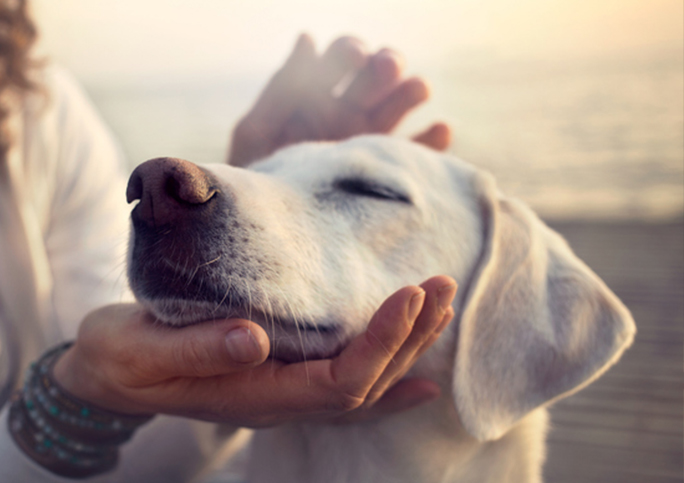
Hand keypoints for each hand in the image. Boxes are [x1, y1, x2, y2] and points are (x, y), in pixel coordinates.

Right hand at [52, 276, 455, 427]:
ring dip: (405, 347)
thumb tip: (254, 338)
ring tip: (440, 305)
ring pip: (361, 384)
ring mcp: (280, 394)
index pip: (338, 381)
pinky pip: (343, 386)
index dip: (380, 343)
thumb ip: (196, 349)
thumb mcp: (142, 350)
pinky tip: (420, 376)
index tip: (409, 294)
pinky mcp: (276, 376)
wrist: (105, 375)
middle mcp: (277, 401)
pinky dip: (387, 378)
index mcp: (253, 396)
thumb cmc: (120, 358)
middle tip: (441, 284)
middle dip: (409, 337)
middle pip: (364, 384)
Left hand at [228, 34, 450, 166]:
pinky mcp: (387, 173)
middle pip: (377, 76)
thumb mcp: (257, 133)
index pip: (342, 58)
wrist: (268, 233)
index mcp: (316, 95)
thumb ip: (282, 89)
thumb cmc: (255, 181)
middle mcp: (348, 113)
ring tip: (417, 89)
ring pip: (401, 105)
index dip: (350, 51)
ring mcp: (370, 141)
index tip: (354, 56)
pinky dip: (433, 140)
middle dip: (385, 64)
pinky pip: (418, 153)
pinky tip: (439, 130)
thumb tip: (308, 38)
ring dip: (412, 90)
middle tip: (386, 67)